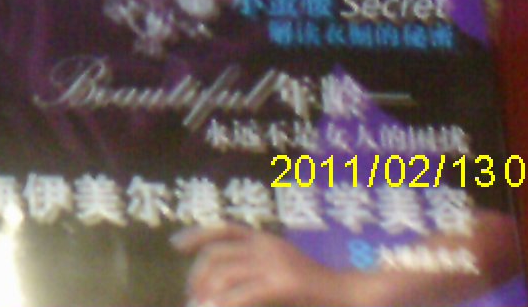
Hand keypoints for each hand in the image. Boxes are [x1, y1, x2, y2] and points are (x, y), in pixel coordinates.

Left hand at [173, 223, 356, 306]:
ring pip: (225, 274)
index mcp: (265, 239)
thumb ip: (254, 269)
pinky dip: (225, 304)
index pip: (223, 228)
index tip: (176, 245)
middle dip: (198, 276)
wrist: (350, 295)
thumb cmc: (315, 289)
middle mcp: (266, 245)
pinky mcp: (283, 284)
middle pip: (217, 254)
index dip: (196, 234)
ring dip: (207, 293)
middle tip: (192, 297)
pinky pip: (244, 295)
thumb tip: (220, 280)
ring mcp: (274, 264)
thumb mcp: (280, 269)